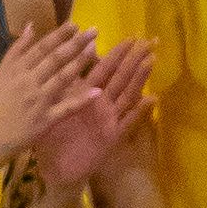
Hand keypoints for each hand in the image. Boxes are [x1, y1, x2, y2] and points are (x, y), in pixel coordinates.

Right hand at [0, 19, 108, 167]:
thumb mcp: (2, 72)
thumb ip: (17, 50)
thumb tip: (31, 26)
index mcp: (17, 70)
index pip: (41, 48)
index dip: (59, 35)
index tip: (75, 24)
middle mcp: (29, 82)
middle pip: (55, 59)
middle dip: (75, 43)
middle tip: (93, 30)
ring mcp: (39, 101)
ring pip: (62, 78)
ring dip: (79, 63)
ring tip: (95, 49)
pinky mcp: (46, 119)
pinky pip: (66, 108)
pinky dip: (81, 100)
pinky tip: (97, 91)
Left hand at [33, 35, 153, 187]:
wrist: (58, 171)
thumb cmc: (54, 142)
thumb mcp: (53, 112)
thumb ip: (59, 91)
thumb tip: (55, 65)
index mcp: (85, 98)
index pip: (101, 71)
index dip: (112, 54)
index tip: (123, 36)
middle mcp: (100, 106)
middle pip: (118, 78)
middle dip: (131, 59)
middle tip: (147, 40)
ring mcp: (109, 120)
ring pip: (126, 94)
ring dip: (139, 77)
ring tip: (151, 59)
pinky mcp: (112, 136)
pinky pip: (128, 122)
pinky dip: (140, 111)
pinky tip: (153, 98)